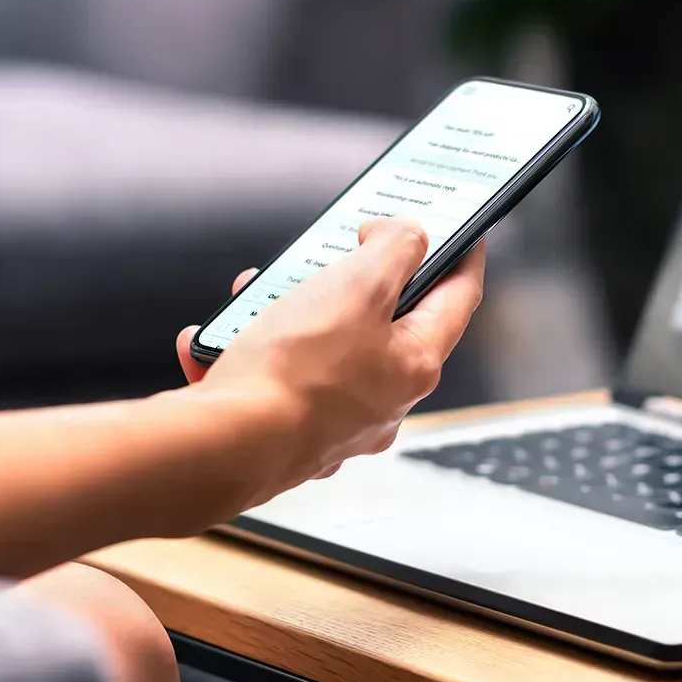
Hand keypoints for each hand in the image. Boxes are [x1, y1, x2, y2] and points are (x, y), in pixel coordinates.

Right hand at [172, 219, 485, 514]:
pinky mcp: (284, 434)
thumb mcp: (359, 285)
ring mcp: (332, 423)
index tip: (466, 233)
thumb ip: (395, 248)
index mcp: (414, 366)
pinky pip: (267, 376)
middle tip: (335, 252)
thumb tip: (405, 236)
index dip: (464, 257)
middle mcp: (381, 401)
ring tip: (255, 296)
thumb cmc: (294, 374)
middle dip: (349, 280)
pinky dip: (243, 352)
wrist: (224, 448)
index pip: (458, 300)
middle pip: (381, 322)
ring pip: (317, 347)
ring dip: (285, 312)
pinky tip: (215, 343)